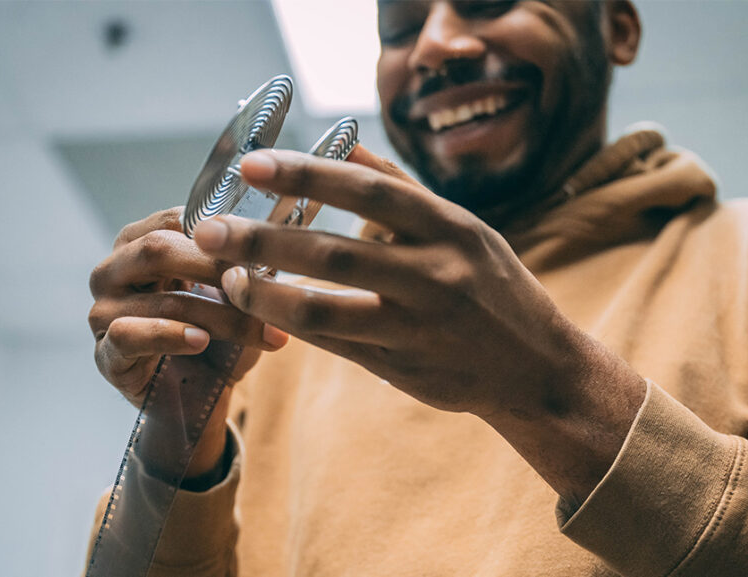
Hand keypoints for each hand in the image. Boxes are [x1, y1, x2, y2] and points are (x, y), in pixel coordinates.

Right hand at [88, 207, 288, 478]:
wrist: (201, 398)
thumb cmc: (219, 335)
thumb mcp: (237, 295)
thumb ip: (246, 265)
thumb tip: (280, 239)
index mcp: (140, 243)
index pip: (173, 218)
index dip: (218, 231)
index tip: (262, 245)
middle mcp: (112, 271)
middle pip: (159, 250)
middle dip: (217, 267)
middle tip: (262, 282)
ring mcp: (102, 312)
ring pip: (160, 299)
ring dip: (217, 314)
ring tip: (257, 326)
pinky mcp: (105, 354)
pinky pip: (129, 336)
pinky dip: (170, 336)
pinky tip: (201, 341)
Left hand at [194, 146, 645, 498]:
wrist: (537, 369)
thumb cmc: (493, 286)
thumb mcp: (464, 228)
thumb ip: (402, 188)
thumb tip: (343, 141)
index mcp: (452, 228)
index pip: (370, 191)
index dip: (308, 174)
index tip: (252, 164)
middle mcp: (438, 275)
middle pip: (337, 252)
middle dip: (265, 238)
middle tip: (210, 228)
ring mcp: (420, 327)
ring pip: (328, 310)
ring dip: (267, 293)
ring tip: (226, 277)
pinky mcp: (404, 368)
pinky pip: (336, 345)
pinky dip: (294, 325)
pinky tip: (261, 310)